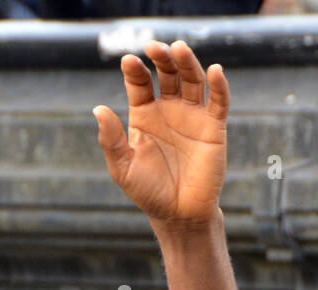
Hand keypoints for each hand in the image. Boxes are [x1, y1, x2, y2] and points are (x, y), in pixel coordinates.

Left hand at [93, 40, 228, 228]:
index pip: (139, 83)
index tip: (128, 61)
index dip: (134, 70)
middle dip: (161, 58)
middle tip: (154, 47)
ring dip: (186, 62)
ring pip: (192, 80)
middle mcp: (168, 110)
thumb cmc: (148, 192)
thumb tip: (98, 108)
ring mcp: (192, 116)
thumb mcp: (123, 167)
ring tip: (178, 48)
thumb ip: (111, 139)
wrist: (179, 215)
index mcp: (144, 116)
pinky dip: (219, 85)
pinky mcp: (214, 127)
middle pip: (167, 74)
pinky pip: (218, 101)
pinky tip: (214, 70)